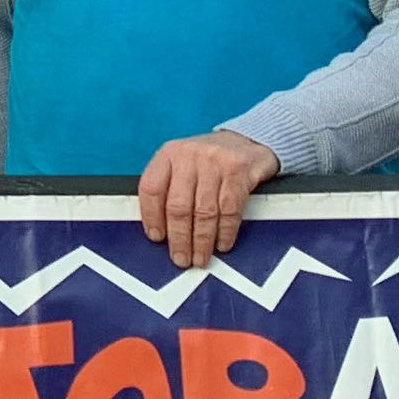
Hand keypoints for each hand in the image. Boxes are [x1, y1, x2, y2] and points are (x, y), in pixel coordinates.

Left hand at [136, 129, 282, 268]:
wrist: (247, 140)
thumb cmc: (209, 160)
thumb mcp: (182, 164)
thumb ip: (169, 188)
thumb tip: (160, 230)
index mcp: (169, 153)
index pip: (151, 187)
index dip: (151, 216)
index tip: (156, 237)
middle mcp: (189, 155)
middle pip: (178, 205)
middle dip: (179, 238)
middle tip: (181, 258)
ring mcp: (215, 162)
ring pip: (204, 212)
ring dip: (202, 241)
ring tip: (201, 257)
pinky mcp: (239, 171)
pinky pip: (230, 210)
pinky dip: (225, 232)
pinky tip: (222, 243)